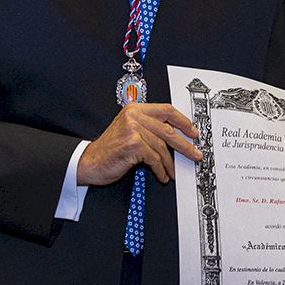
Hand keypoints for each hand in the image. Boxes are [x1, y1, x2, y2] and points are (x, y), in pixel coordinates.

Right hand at [77, 103, 201, 185]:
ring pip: (162, 147)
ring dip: (170, 163)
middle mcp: (134, 116)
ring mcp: (133, 129)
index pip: (167, 110)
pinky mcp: (132, 144)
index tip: (194, 132)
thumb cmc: (112, 148)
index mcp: (136, 109)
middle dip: (185, 145)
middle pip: (168, 130)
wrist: (90, 161)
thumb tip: (178, 137)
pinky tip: (162, 175)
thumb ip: (150, 128)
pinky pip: (154, 159)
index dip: (183, 121)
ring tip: (173, 172)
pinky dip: (160, 170)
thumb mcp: (130, 130)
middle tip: (195, 154)